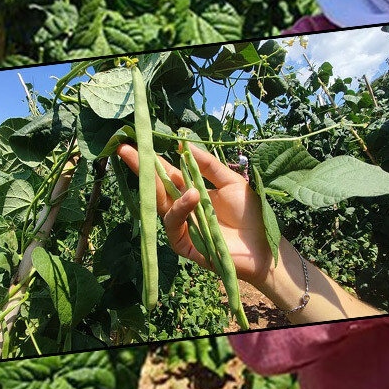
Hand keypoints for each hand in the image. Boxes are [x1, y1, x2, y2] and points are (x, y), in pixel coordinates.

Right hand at [113, 141, 275, 287]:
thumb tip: (184, 144)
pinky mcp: (184, 245)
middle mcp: (183, 208)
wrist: (263, 247)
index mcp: (192, 192)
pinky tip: (192, 198)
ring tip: (189, 186)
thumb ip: (208, 165)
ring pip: (162, 207)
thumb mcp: (231, 182)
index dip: (152, 159)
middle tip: (126, 150)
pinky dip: (181, 211)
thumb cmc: (249, 214)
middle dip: (141, 168)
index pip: (168, 173)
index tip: (134, 142)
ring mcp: (182, 227)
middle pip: (157, 187)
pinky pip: (174, 227)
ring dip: (166, 190)